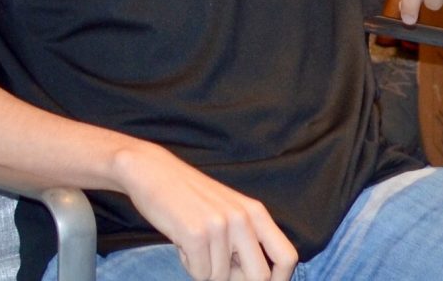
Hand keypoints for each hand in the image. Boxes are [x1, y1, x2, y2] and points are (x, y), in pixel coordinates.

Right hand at [110, 141, 298, 279]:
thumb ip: (247, 241)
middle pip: (259, 277)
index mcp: (257, 213)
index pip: (287, 256)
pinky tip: (183, 242)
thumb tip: (258, 278)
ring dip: (205, 269)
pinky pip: (199, 274)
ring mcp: (221, 225)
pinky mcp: (196, 234)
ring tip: (194, 242)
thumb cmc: (192, 198)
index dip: (280, 280)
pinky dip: (189, 265)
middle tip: (216, 266)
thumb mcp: (230, 212)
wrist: (155, 172)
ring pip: (221, 278)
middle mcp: (244, 218)